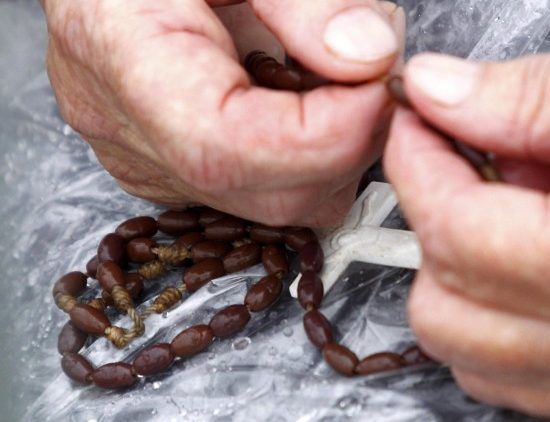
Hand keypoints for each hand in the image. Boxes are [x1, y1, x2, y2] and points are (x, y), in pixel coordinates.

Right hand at [43, 0, 403, 225]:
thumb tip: (372, 56)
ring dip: (339, 144)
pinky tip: (307, 90)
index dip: (326, 133)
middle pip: (271, 193)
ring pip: (284, 202)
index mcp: (126, 63)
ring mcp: (160, 162)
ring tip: (337, 68)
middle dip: (351, 138)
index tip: (381, 84)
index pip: (228, 150)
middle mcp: (137, 136)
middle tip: (376, 69)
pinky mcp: (185, 168)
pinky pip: (271, 188)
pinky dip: (314, 147)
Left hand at [385, 54, 549, 419]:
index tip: (417, 123)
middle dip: (436, 219)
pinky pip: (506, 377)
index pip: (453, 225)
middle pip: (442, 300)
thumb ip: (543, 100)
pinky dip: (495, 317)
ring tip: (517, 214)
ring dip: (461, 273)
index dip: (415, 162)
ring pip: (463, 348)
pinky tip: (539, 265)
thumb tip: (444, 94)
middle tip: (479, 164)